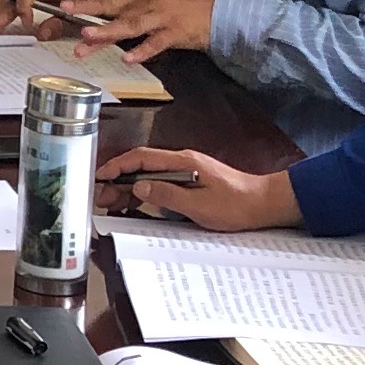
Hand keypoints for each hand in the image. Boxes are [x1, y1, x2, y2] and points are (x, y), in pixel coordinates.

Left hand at [73, 0, 216, 62]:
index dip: (86, 3)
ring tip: (88, 37)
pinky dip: (142, 51)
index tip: (63, 6)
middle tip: (66, 15)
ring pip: (130, 24)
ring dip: (108, 31)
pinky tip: (128, 59)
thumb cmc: (183, 7)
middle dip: (89, 12)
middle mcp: (146, 4)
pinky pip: (156, 43)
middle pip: (113, 8)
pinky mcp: (175, 33)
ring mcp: (160, 18)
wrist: (217, 9)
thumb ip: (130, 8)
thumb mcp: (154, 2)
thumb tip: (105, 9)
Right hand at [98, 146, 293, 227]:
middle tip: (101, 197)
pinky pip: (161, 182)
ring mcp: (187, 170)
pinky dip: (145, 191)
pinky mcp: (191, 181)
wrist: (264, 204)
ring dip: (130, 187)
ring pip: (149, 175)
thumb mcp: (200, 206)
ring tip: (113, 203)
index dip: (117, 166)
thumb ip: (167, 195)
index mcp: (182, 162)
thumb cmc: (237, 205)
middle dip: (118, 180)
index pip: (141, 158)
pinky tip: (137, 203)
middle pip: (141, 166)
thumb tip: (138, 187)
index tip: (100, 176)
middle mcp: (182, 162)